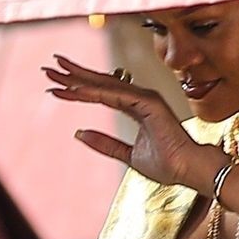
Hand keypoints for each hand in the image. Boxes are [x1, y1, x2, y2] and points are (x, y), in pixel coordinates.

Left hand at [42, 53, 215, 190]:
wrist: (190, 171)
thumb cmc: (168, 166)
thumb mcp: (128, 156)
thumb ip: (106, 144)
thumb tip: (78, 133)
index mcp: (137, 107)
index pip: (102, 93)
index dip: (79, 89)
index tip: (56, 86)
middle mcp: (140, 97)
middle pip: (100, 82)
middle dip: (73, 75)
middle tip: (48, 67)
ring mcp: (145, 97)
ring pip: (104, 84)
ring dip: (78, 79)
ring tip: (54, 73)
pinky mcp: (148, 102)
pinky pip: (114, 95)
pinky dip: (92, 92)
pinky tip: (73, 91)